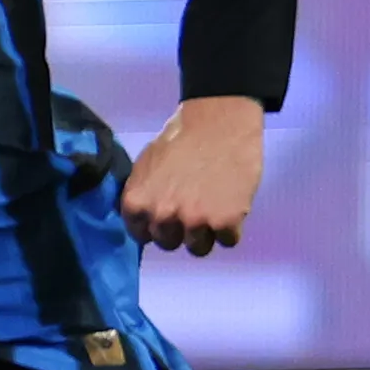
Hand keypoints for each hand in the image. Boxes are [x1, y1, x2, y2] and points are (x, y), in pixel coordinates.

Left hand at [119, 94, 266, 252]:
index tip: (168, 216)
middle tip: (194, 208)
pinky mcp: (226, 222)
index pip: (141, 236)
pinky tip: (232, 206)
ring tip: (214, 208)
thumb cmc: (181, 137)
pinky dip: (232, 228)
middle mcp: (162, 217)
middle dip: (180, 230)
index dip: (156, 227)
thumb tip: (142, 217)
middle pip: (169, 244)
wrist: (220, 120)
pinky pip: (228, 241)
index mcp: (137, 203)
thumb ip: (142, 195)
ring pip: (198, 249)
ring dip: (207, 233)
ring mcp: (194, 222)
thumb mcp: (145, 165)